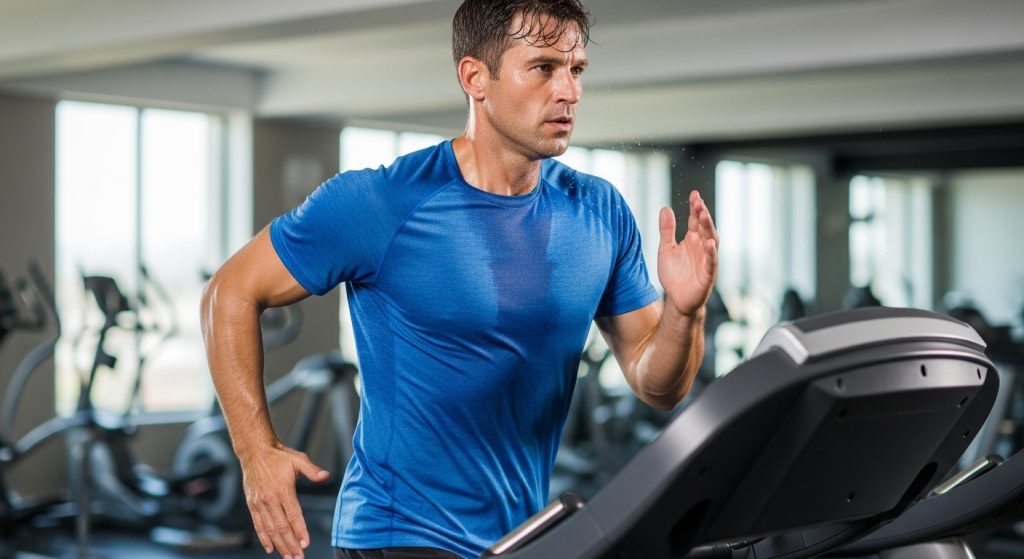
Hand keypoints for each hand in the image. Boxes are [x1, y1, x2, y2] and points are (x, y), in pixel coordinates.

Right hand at [241, 443, 329, 558]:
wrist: (255, 451)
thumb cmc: (278, 455)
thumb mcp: (298, 459)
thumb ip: (312, 470)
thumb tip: (326, 476)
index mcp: (283, 490)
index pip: (293, 515)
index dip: (300, 531)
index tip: (305, 543)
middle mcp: (270, 499)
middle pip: (282, 527)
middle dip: (291, 544)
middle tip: (298, 557)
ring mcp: (260, 503)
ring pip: (270, 529)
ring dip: (279, 545)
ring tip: (287, 557)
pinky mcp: (252, 504)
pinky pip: (258, 525)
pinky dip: (264, 538)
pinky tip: (270, 548)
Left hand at [657, 190, 718, 316]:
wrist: (677, 300)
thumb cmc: (674, 275)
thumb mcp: (666, 249)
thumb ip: (666, 230)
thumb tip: (665, 208)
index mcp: (692, 240)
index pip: (695, 220)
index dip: (695, 207)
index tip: (694, 194)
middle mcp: (702, 247)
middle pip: (705, 227)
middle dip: (702, 214)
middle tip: (698, 202)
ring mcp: (707, 260)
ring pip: (711, 241)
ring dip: (708, 228)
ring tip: (704, 215)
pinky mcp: (708, 274)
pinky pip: (712, 262)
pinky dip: (712, 253)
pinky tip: (711, 244)